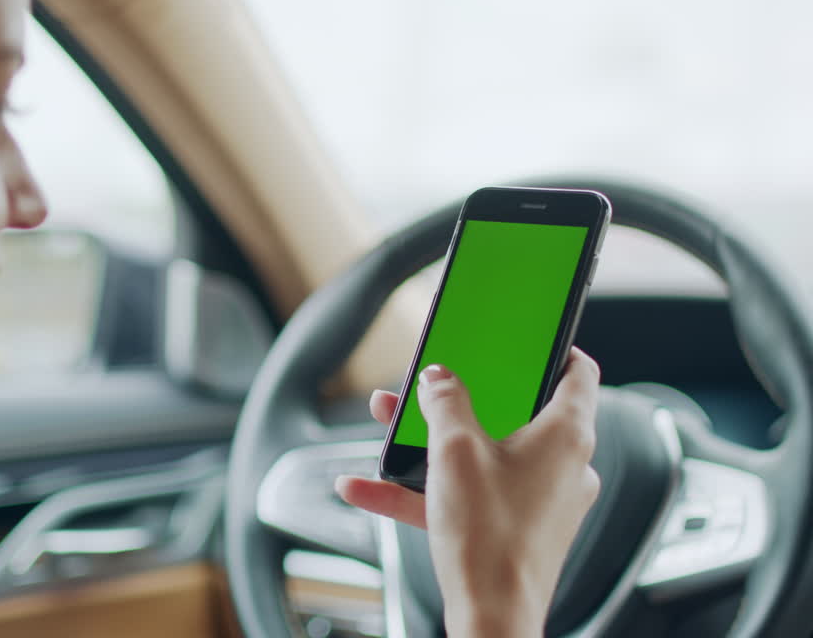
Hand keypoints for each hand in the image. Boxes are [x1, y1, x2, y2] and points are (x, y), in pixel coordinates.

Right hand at [336, 348, 601, 636]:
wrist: (493, 617)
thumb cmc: (489, 535)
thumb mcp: (453, 450)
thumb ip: (443, 402)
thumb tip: (438, 379)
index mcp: (566, 434)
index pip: (578, 373)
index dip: (553, 348)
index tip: (529, 338)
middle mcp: (564, 465)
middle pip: (516, 413)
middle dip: (463, 399)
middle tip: (433, 386)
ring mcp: (543, 500)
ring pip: (485, 455)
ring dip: (433, 444)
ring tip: (389, 433)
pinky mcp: (518, 529)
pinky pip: (470, 495)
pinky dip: (426, 489)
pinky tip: (370, 486)